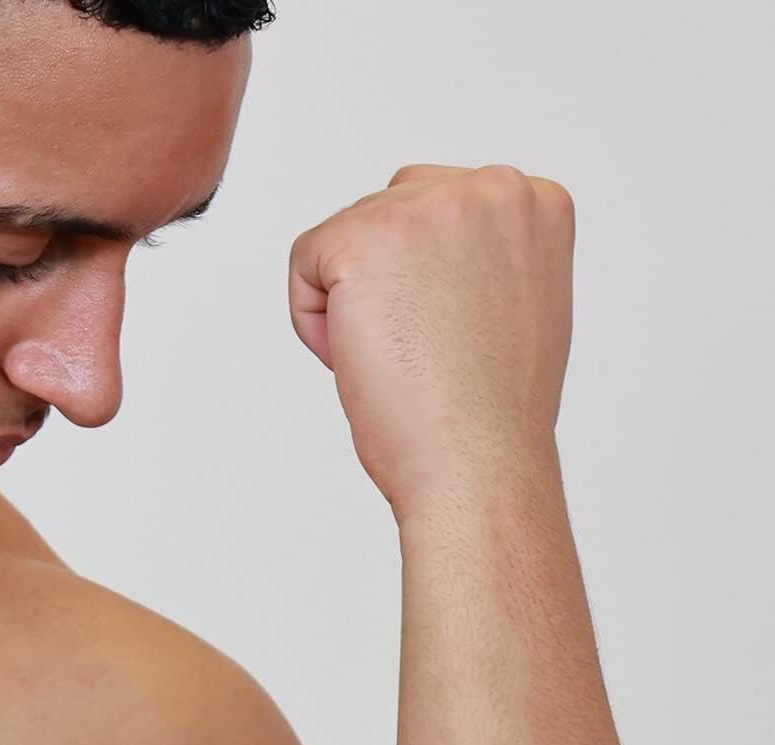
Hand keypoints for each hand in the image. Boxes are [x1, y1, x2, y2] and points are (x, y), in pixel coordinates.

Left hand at [288, 163, 575, 520]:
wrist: (478, 461)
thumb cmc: (491, 412)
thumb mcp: (515, 306)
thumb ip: (484, 258)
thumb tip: (433, 257)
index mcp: (535, 202)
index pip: (439, 207)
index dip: (423, 281)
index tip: (448, 334)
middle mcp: (490, 188)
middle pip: (388, 212)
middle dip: (384, 286)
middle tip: (420, 353)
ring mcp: (428, 207)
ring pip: (345, 237)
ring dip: (350, 302)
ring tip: (397, 357)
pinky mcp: (365, 239)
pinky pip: (305, 261)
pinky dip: (312, 318)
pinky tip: (357, 357)